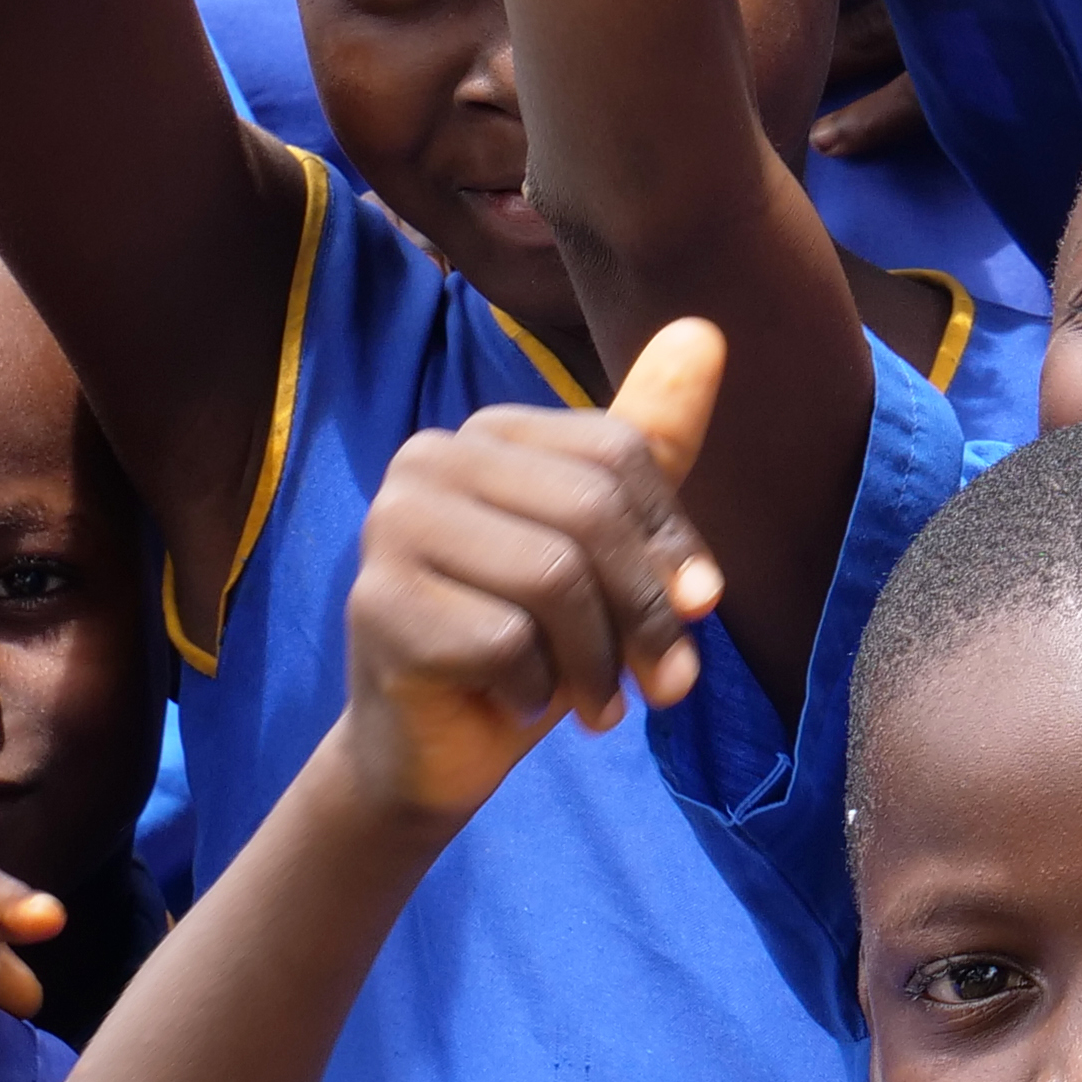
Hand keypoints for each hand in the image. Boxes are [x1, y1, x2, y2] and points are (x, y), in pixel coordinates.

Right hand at [332, 324, 729, 833]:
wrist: (433, 750)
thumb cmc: (533, 641)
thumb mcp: (610, 544)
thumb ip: (652, 444)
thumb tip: (705, 331)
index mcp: (489, 433)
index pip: (620, 453)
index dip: (674, 543)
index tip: (696, 611)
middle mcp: (428, 459)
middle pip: (591, 513)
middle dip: (648, 612)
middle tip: (663, 683)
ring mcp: (391, 527)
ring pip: (553, 578)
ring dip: (597, 661)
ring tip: (596, 701)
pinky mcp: (376, 604)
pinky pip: (504, 640)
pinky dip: (536, 689)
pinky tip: (517, 702)